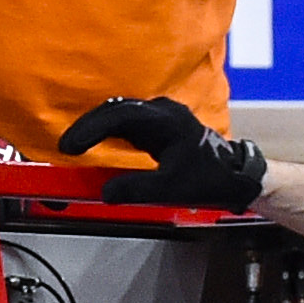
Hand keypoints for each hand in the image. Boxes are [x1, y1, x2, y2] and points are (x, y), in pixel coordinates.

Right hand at [59, 97, 266, 210]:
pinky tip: (95, 140)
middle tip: (66, 147)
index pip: (121, 116)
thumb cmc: (209, 180)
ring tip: (75, 144)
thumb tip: (104, 193)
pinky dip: (106, 129)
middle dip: (87, 126)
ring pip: (119, 112)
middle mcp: (163, 111)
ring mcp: (161, 115)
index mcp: (167, 121)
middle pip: (116, 109)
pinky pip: (126, 120)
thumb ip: (136, 190)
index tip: (70, 147)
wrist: (237, 176)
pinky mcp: (158, 124)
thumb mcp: (171, 189)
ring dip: (95, 126)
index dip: (91, 129)